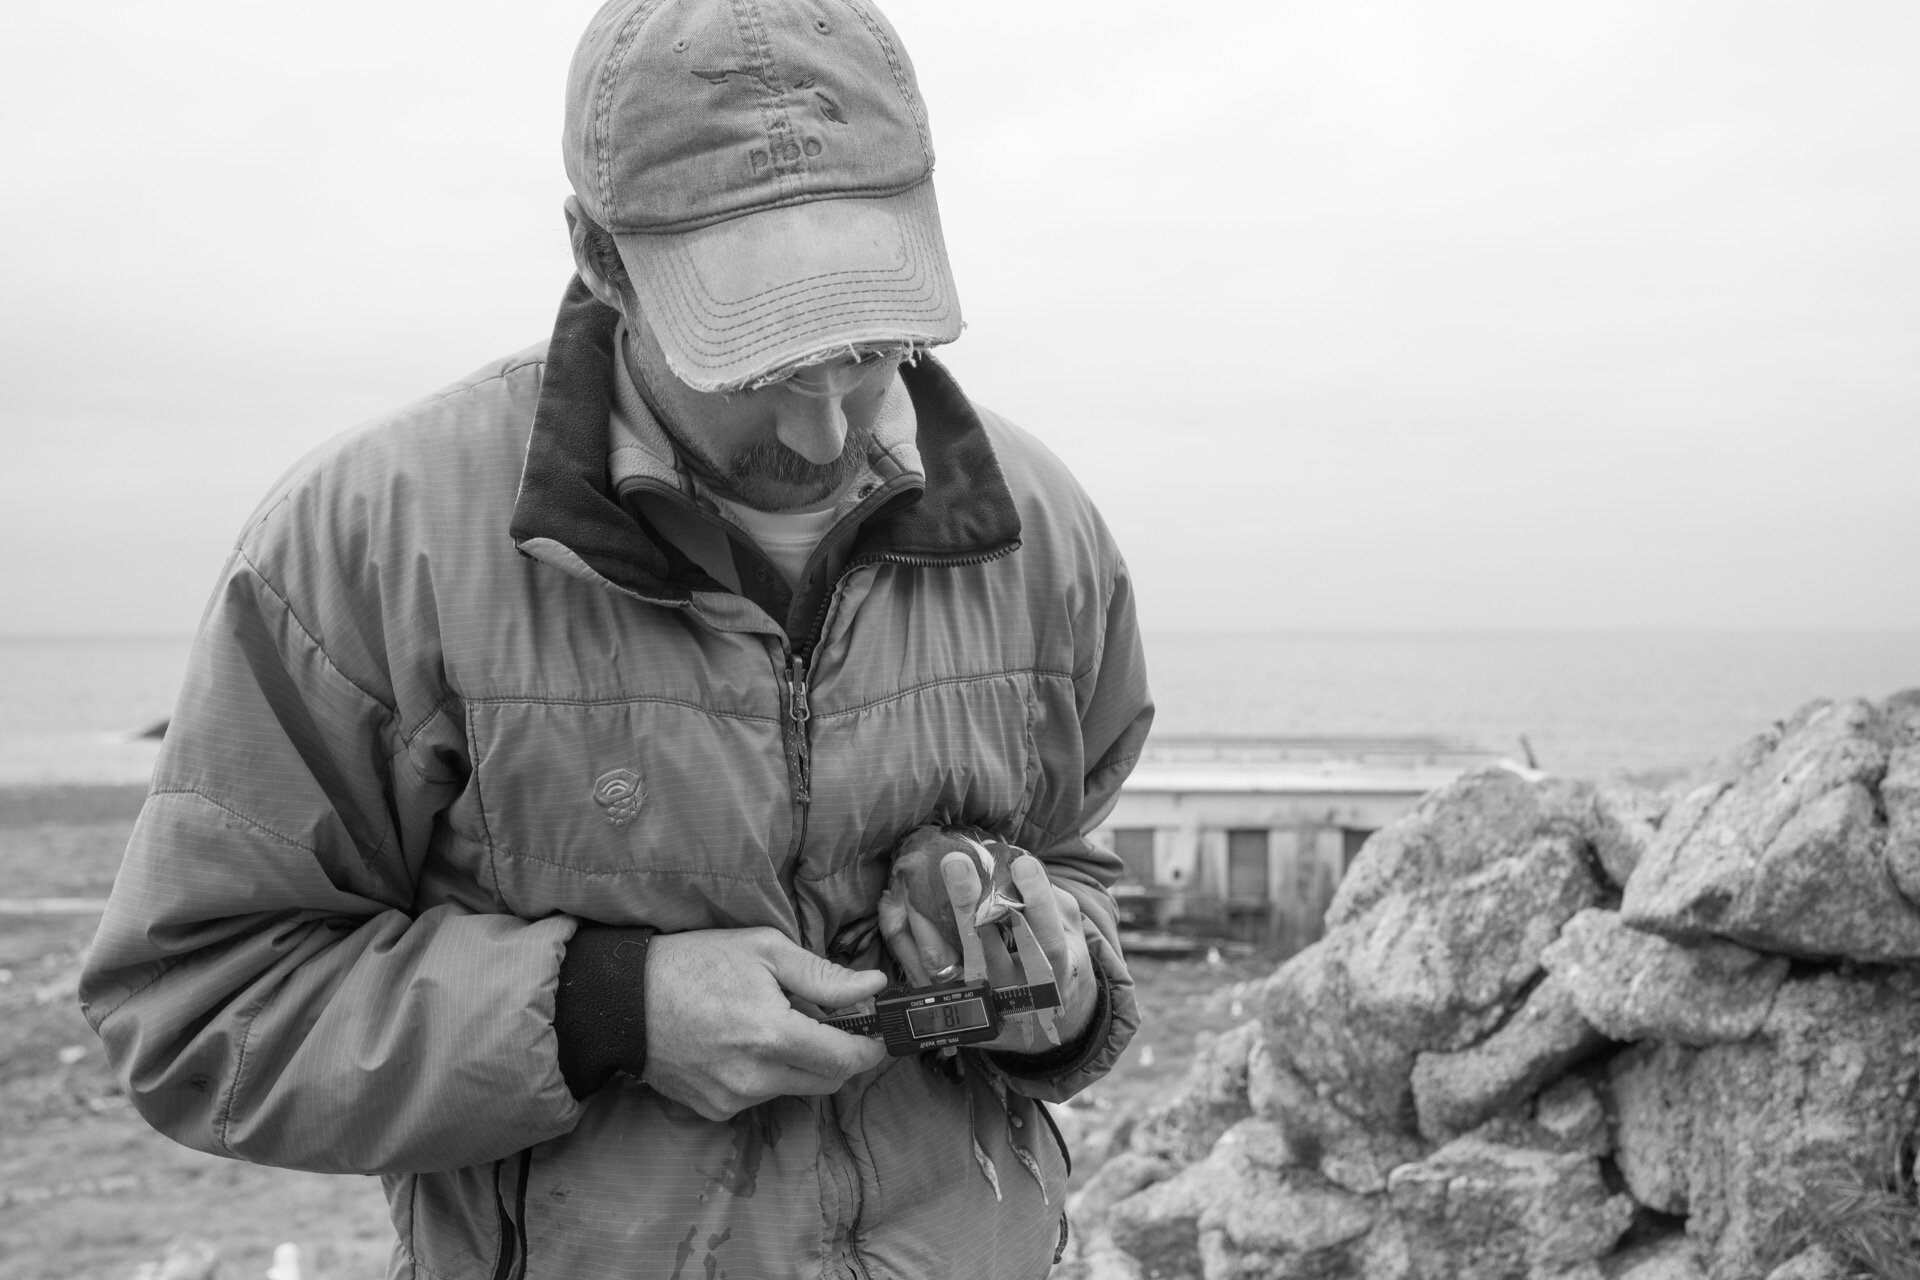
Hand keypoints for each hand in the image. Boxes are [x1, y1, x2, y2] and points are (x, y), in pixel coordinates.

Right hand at [642, 927, 888, 1119]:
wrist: (624, 1001)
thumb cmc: (696, 964)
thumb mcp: (765, 950)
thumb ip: (824, 975)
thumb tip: (873, 987)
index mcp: (773, 1035)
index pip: (846, 1059)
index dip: (871, 1047)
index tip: (878, 1033)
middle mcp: (755, 1077)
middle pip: (828, 1081)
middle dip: (839, 1054)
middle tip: (829, 1021)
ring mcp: (733, 1100)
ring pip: (796, 1088)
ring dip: (802, 1062)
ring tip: (774, 1024)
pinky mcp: (715, 1110)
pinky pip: (762, 1096)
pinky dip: (768, 1073)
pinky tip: (744, 1043)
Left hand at [884, 853, 1098, 1055]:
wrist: (1040, 1025)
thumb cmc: (1055, 963)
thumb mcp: (1070, 934)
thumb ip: (1050, 900)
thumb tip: (1015, 860)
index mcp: (1053, 974)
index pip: (1045, 938)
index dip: (1036, 902)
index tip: (1022, 863)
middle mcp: (1011, 992)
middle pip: (985, 950)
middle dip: (967, 904)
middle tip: (954, 863)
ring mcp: (973, 1000)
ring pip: (940, 960)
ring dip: (923, 916)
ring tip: (913, 876)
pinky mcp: (944, 1003)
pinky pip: (914, 968)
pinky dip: (901, 933)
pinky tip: (895, 901)